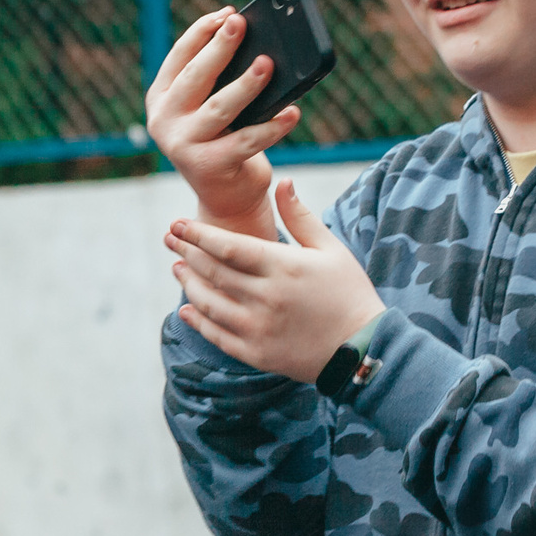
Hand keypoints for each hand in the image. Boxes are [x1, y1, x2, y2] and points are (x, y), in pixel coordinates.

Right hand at [144, 6, 300, 241]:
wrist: (226, 195)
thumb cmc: (225, 140)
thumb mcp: (215, 107)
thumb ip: (222, 82)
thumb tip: (258, 48)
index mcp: (161, 99)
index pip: (178, 58)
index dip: (201, 32)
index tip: (227, 13)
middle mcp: (164, 120)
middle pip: (195, 77)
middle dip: (219, 47)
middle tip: (241, 23)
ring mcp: (182, 144)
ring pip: (219, 108)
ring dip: (245, 85)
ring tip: (267, 64)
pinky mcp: (207, 166)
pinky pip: (246, 141)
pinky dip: (272, 127)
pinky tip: (292, 112)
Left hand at [167, 178, 383, 380]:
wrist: (366, 348)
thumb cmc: (349, 292)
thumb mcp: (332, 249)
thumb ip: (300, 217)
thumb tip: (283, 182)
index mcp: (284, 267)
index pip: (228, 247)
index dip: (198, 234)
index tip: (177, 224)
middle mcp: (266, 297)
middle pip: (213, 272)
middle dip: (186, 252)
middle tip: (169, 239)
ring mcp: (259, 328)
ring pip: (209, 303)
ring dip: (188, 283)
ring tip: (178, 268)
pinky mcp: (256, 353)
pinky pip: (216, 335)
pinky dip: (197, 320)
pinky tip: (186, 308)